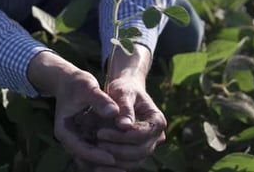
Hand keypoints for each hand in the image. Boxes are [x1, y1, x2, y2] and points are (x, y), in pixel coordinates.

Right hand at [27, 51, 119, 165]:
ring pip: (91, 161)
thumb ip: (100, 100)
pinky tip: (126, 158)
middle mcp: (70, 139)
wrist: (70, 80)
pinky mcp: (86, 138)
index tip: (113, 158)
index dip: (96, 155)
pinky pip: (96, 154)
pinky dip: (108, 156)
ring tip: (127, 167)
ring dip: (106, 165)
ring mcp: (78, 140)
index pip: (79, 149)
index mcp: (64, 130)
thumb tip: (114, 112)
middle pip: (84, 161)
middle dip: (102, 166)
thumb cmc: (77, 83)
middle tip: (123, 169)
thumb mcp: (87, 87)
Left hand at [97, 44, 166, 169]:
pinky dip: (115, 165)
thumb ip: (125, 108)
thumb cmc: (123, 89)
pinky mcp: (139, 152)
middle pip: (140, 151)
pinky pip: (129, 164)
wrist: (125, 93)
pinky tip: (98, 164)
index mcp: (157, 120)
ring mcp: (150, 145)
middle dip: (117, 150)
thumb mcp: (123, 93)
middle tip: (96, 145)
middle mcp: (158, 136)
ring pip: (136, 161)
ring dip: (115, 160)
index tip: (100, 133)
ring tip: (95, 152)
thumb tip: (124, 125)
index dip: (121, 136)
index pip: (141, 134)